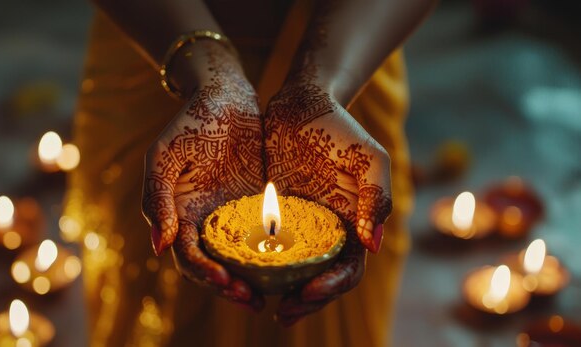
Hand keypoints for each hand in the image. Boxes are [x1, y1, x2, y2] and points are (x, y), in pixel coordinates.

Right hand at [142, 43, 263, 309]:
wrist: (225, 95)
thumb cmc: (190, 122)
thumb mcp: (165, 156)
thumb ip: (156, 198)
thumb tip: (159, 247)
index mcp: (180, 214)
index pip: (189, 258)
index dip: (205, 275)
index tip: (227, 283)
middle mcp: (205, 219)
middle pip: (215, 266)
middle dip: (230, 287)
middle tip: (254, 302)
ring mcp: (232, 213)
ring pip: (240, 257)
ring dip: (252, 279)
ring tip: (272, 295)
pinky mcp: (257, 202)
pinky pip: (264, 235)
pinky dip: (272, 254)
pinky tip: (290, 265)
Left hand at [264, 71, 391, 324]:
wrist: (302, 104)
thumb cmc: (341, 130)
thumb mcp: (370, 159)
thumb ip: (376, 198)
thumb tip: (372, 246)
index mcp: (353, 226)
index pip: (348, 270)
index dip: (332, 287)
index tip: (309, 291)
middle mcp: (326, 232)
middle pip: (319, 280)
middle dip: (305, 301)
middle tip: (282, 313)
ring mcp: (298, 226)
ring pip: (291, 272)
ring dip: (280, 292)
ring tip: (260, 303)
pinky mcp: (272, 215)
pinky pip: (265, 247)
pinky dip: (257, 266)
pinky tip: (241, 274)